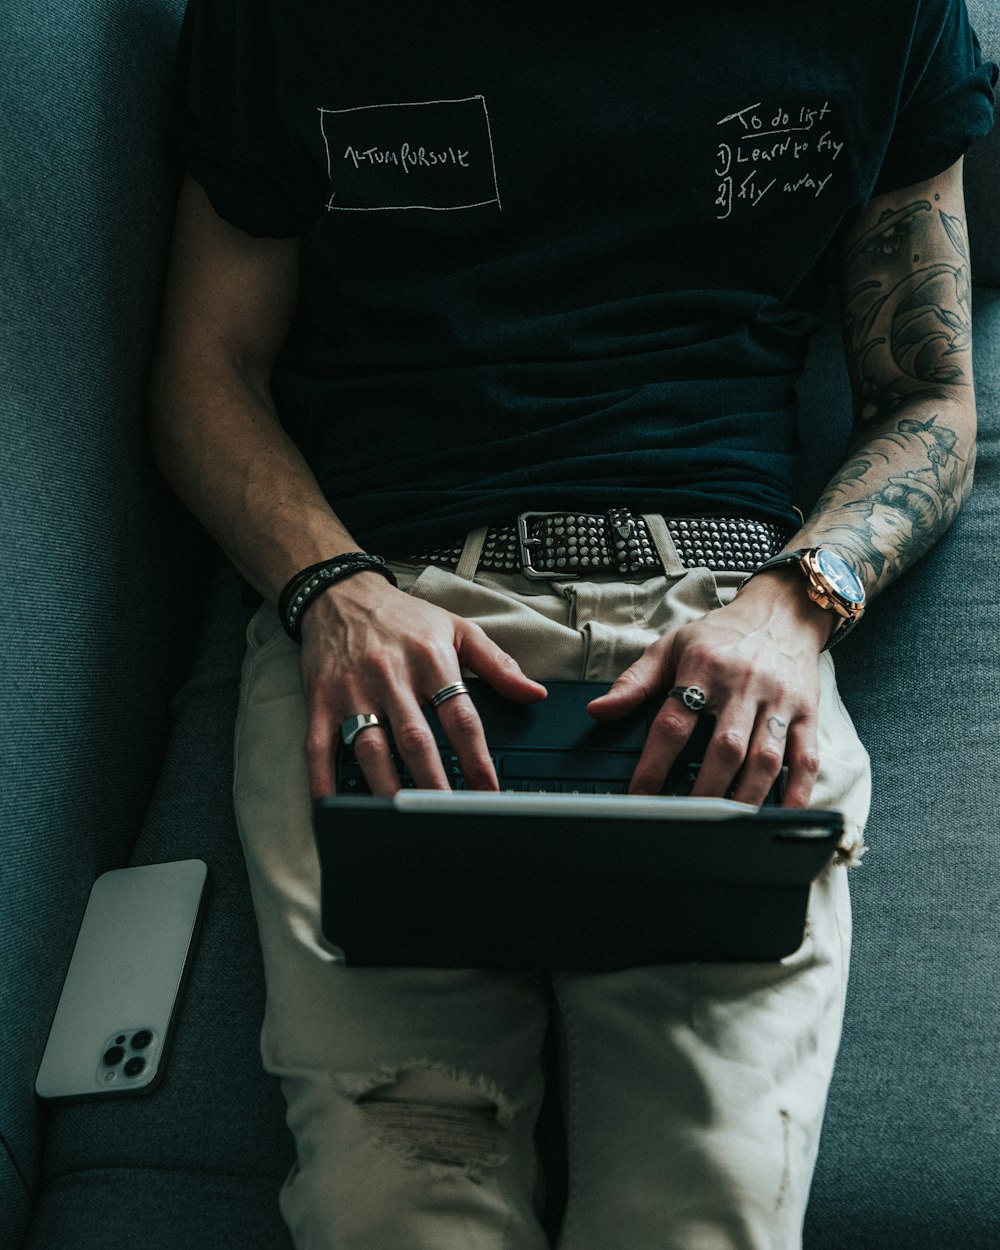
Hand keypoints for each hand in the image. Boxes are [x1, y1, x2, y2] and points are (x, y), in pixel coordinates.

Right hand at [299, 572, 545, 796]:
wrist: (340, 593)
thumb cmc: (403, 617)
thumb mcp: (458, 629)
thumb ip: (498, 664)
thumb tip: (534, 693)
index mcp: (430, 660)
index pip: (459, 716)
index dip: (476, 757)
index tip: (488, 791)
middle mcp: (391, 676)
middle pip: (415, 739)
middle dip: (433, 783)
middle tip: (448, 817)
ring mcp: (353, 690)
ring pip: (371, 748)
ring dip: (388, 786)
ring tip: (403, 818)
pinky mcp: (320, 700)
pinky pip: (319, 746)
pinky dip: (323, 778)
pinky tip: (332, 806)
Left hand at [588, 571, 833, 806]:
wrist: (780, 612)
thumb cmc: (720, 635)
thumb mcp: (671, 646)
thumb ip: (634, 682)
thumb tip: (599, 711)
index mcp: (703, 668)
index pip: (674, 723)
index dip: (654, 764)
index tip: (639, 795)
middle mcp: (743, 685)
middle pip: (724, 747)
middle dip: (704, 790)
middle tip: (685, 821)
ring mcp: (779, 700)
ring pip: (765, 758)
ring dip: (745, 797)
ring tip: (725, 826)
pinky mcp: (807, 713)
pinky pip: (805, 757)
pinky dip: (797, 790)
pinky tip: (782, 813)